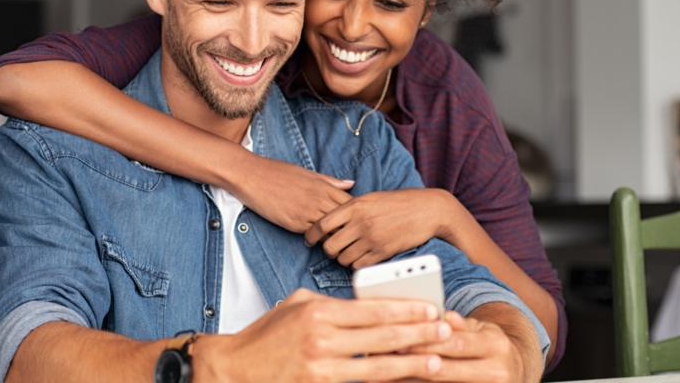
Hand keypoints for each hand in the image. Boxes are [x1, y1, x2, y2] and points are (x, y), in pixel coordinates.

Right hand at [193, 289, 453, 382]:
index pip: (372, 307)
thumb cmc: (265, 336)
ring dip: (411, 363)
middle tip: (446, 331)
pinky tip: (403, 380)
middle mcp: (321, 336)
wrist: (233, 369)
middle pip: (382, 335)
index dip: (406, 309)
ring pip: (377, 364)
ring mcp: (320, 366)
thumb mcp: (295, 304)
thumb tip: (365, 305)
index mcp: (318, 309)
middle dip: (419, 333)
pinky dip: (384, 381)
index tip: (431, 309)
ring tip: (437, 360)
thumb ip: (331, 304)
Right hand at [229, 156, 353, 233]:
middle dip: (351, 228)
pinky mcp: (295, 224)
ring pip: (332, 230)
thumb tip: (351, 184)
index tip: (356, 220)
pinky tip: (319, 241)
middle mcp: (319, 200)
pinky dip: (320, 240)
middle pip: (346, 219)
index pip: (351, 204)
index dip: (356, 214)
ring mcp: (308, 213)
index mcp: (324, 186)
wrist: (252, 176)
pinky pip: (315, 236)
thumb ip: (330, 181)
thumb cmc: (278, 172)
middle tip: (352, 236)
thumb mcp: (307, 173)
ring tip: (338, 243)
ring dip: (336, 237)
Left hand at [304, 188, 455, 268]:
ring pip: (343, 258)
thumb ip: (350, 209)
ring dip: (343, 258)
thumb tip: (329, 222)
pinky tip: (362, 257)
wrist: (426, 210)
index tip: (310, 240)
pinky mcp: (383, 252)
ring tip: (350, 252)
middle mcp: (360, 223)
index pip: (321, 224)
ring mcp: (371, 238)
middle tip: (334, 248)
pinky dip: (357, 264)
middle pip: (330, 246)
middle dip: (329, 250)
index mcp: (354, 206)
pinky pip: (359, 265)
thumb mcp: (370, 198)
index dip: (311, 235)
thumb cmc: (397, 203)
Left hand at [392, 307, 540, 382]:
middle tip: (385, 358)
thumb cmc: (487, 345)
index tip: (399, 340)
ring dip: (409, 382)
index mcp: (495, 345)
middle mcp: (496, 372)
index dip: (427, 342)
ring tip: (383, 377)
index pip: (456, 343)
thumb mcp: (480, 329)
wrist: (514, 371)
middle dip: (414, 363)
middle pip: (446, 369)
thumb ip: (459, 324)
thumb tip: (444, 315)